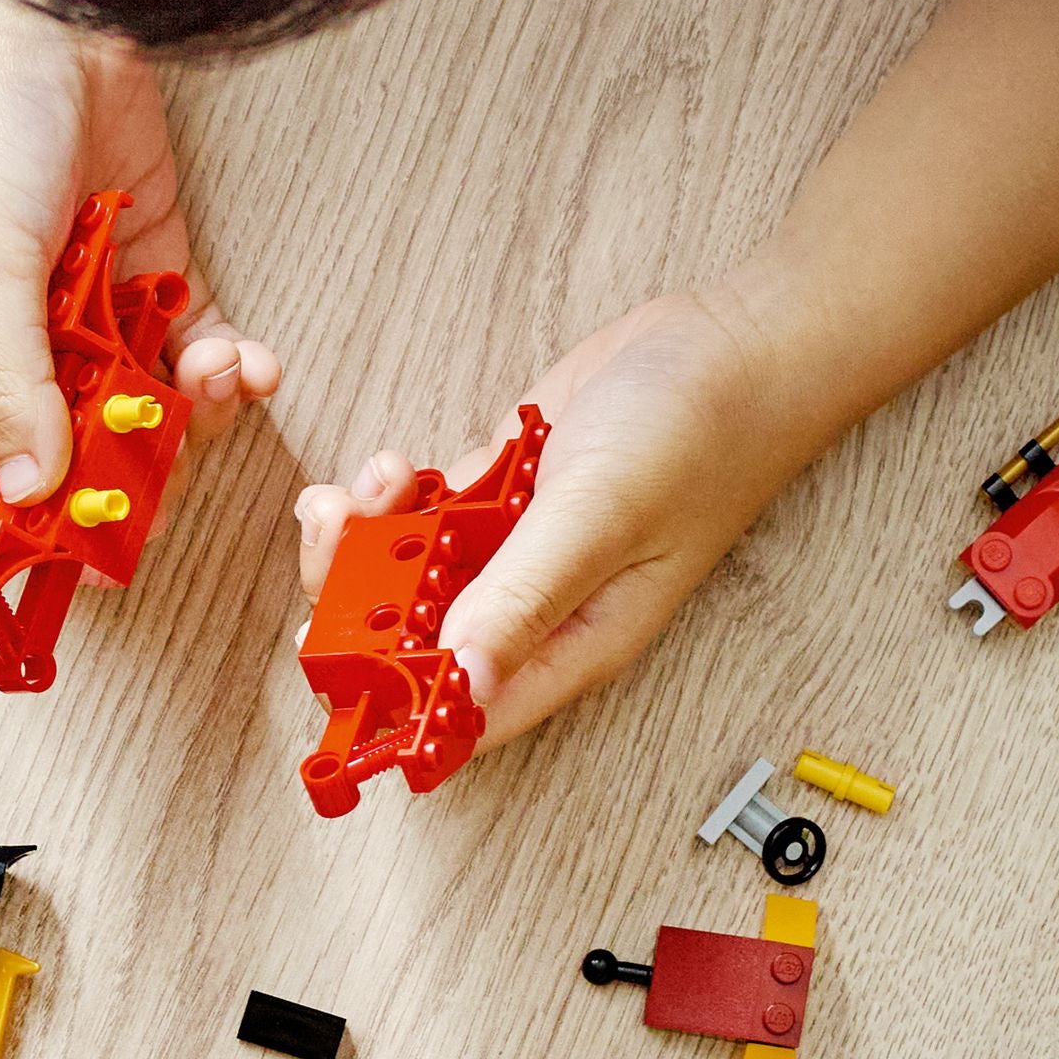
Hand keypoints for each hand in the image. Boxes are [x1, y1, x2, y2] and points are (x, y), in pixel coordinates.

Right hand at [0, 0, 277, 501]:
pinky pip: (190, 342)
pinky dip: (220, 359)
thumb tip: (29, 492)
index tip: (103, 547)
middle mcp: (24, 345)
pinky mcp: (153, 261)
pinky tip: (244, 353)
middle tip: (179, 439)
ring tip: (223, 370)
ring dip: (193, 405)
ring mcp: (91, 304)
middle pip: (86, 450)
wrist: (43, 6)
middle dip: (140, 457)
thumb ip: (10, 381)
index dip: (49, 523)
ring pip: (149, 401)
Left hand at [295, 288, 811, 746]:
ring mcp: (513, 554)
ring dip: (368, 537)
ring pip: (406, 578)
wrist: (730, 344)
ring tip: (380, 480)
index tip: (328, 662)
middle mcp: (534, 611)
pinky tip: (398, 465)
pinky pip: (420, 520)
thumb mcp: (600, 517)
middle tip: (337, 535)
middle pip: (412, 646)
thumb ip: (524, 598)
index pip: (458, 714)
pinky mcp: (501, 499)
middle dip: (354, 601)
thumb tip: (457, 685)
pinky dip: (394, 496)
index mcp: (568, 646)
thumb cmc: (697, 438)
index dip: (384, 706)